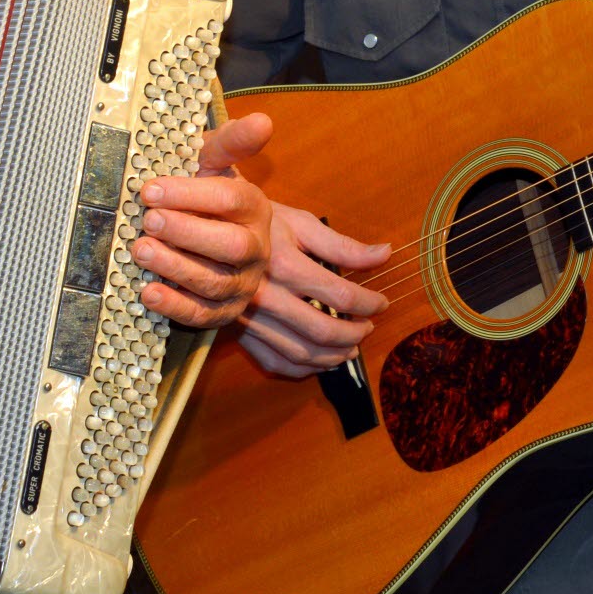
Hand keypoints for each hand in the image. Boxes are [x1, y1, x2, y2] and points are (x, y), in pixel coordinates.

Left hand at [134, 109, 276, 330]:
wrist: (210, 233)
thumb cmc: (205, 195)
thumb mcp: (214, 163)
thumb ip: (232, 142)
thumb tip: (263, 121)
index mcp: (253, 207)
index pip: (230, 201)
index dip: (190, 195)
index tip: (150, 189)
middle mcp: (254, 248)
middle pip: (230, 246)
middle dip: (187, 233)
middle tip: (148, 220)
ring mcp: (240, 283)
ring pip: (214, 282)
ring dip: (175, 267)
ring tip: (140, 250)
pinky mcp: (222, 312)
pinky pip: (201, 315)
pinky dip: (173, 305)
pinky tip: (147, 291)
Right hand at [233, 203, 391, 378]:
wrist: (208, 232)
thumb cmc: (258, 223)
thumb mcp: (300, 223)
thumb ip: (343, 245)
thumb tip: (385, 254)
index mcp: (286, 266)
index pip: (342, 295)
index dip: (370, 303)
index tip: (381, 302)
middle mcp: (267, 297)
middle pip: (323, 331)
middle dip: (356, 334)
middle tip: (368, 327)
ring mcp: (250, 319)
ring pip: (301, 353)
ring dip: (334, 357)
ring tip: (351, 347)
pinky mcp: (239, 332)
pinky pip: (275, 363)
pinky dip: (303, 369)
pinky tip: (319, 361)